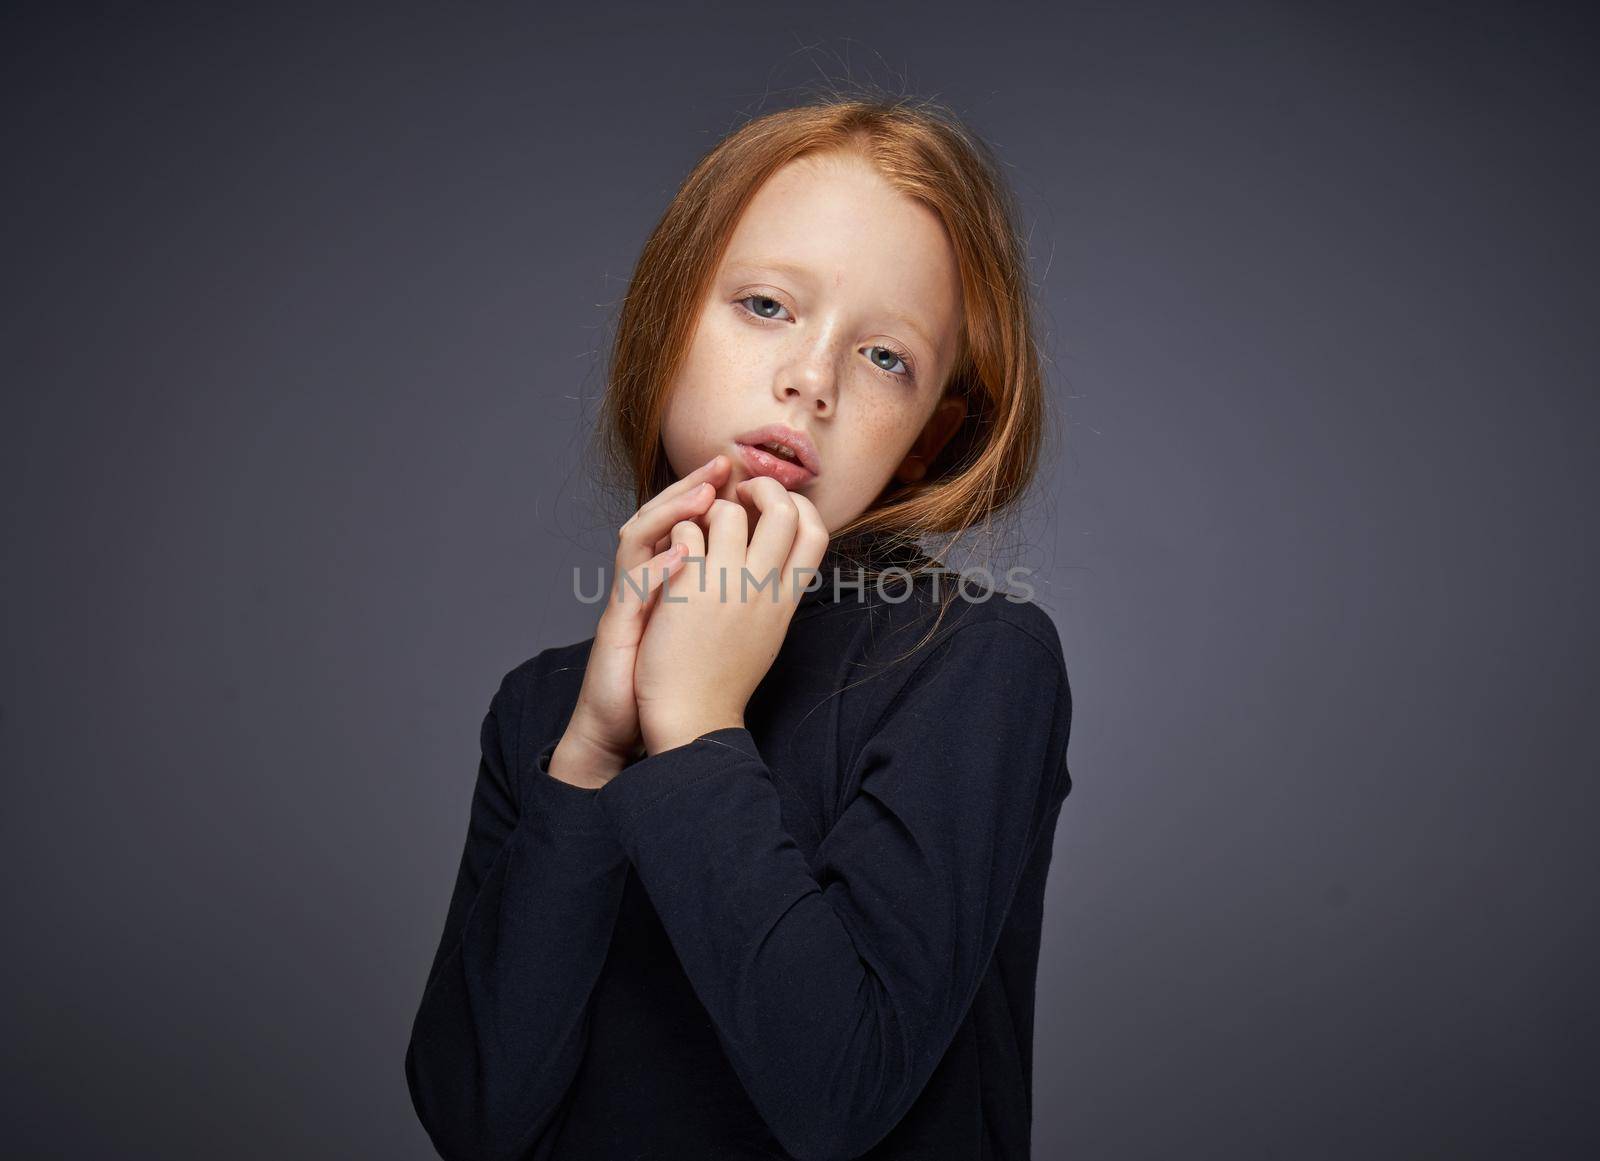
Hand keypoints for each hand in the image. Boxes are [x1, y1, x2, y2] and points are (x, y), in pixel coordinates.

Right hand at [553, 454, 729, 786]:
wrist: (634, 721)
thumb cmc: (671, 674)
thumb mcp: (707, 625)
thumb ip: (725, 590)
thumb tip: (764, 563)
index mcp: (672, 576)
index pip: (690, 519)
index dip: (716, 493)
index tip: (747, 474)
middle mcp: (646, 579)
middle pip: (661, 514)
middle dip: (693, 485)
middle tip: (722, 464)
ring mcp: (629, 600)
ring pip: (639, 537)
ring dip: (673, 513)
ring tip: (703, 497)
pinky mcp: (615, 624)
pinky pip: (632, 587)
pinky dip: (655, 568)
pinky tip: (679, 555)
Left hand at [633, 474, 829, 754]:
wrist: (691, 716)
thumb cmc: (723, 679)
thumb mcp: (767, 634)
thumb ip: (777, 595)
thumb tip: (782, 557)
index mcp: (786, 601)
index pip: (817, 532)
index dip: (799, 505)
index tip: (773, 505)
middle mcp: (762, 590)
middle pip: (784, 510)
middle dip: (762, 487)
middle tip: (738, 494)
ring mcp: (726, 588)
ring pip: (728, 512)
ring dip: (708, 510)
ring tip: (696, 529)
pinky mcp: (688, 590)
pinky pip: (687, 532)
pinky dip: (678, 532)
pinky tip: (671, 554)